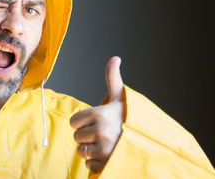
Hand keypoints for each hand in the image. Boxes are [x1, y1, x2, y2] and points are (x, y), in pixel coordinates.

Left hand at [70, 56, 124, 172]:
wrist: (149, 144)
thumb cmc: (130, 119)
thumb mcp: (120, 98)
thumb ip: (112, 78)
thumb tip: (115, 57)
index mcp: (99, 115)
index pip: (73, 121)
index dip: (83, 122)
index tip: (95, 121)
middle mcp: (100, 132)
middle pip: (76, 137)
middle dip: (87, 136)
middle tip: (103, 134)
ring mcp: (102, 150)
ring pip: (81, 151)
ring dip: (91, 150)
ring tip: (106, 144)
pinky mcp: (105, 166)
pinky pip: (89, 165)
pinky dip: (96, 163)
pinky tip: (108, 156)